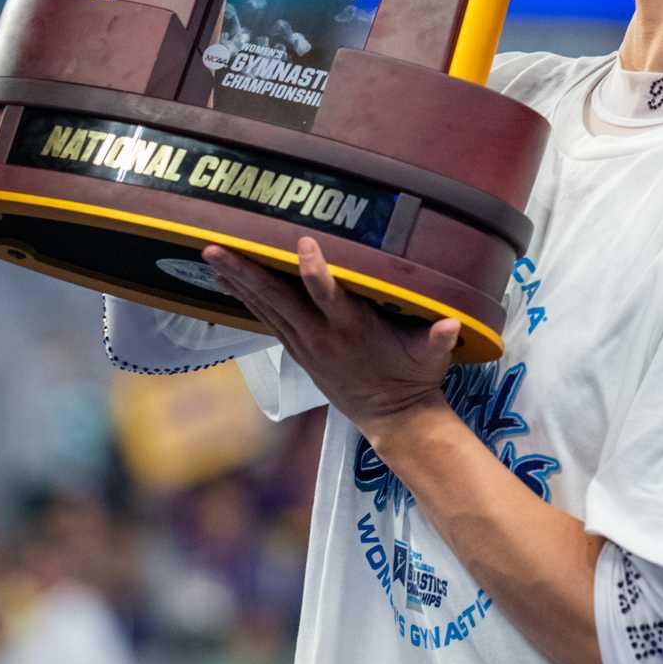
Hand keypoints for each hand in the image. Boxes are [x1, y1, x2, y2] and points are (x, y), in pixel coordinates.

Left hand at [201, 235, 460, 446]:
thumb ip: (439, 338)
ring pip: (265, 307)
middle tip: (215, 248)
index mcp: (353, 330)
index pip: (330, 297)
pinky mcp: (299, 351)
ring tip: (211, 256)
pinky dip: (245, 299)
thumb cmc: (414, 379)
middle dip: (246, 273)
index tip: (302, 244)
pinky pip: (266, 319)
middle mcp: (322, 336)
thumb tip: (451, 323)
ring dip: (237, 282)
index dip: (315, 272)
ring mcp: (306, 345)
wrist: (392, 419)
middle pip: (278, 299)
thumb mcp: (432, 359)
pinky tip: (226, 280)